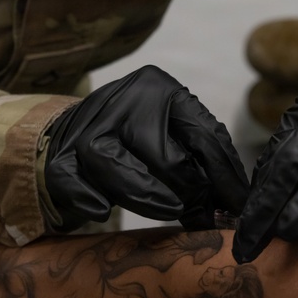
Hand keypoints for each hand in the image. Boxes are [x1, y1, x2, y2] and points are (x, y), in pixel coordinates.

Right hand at [43, 65, 248, 230]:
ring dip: (151, 200)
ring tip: (169, 209)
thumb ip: (203, 158)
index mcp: (156, 86)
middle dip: (191, 192)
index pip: (203, 135)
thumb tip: (234, 203)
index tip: (239, 204)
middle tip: (202, 210)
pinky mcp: (59, 159)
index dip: (225, 176)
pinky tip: (105, 207)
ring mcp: (85, 130)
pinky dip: (96, 202)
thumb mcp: (172, 130)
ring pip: (125, 175)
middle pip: (168, 159)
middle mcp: (120, 101)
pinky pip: (83, 189)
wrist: (65, 132)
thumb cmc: (134, 137)